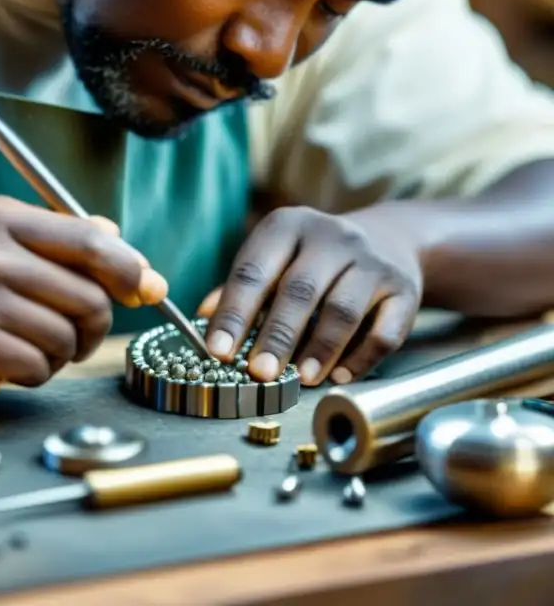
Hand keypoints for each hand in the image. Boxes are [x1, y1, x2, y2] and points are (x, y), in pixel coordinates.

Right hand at [0, 196, 167, 404]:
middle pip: (90, 295)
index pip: (90, 240)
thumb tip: (132, 255)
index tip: (145, 288)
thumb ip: (64, 240)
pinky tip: (9, 362)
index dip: (130, 269)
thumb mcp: (0, 244)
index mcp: (0, 219)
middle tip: (75, 332)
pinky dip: (37, 372)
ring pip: (69, 335)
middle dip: (95, 323)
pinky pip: (42, 366)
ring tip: (31, 345)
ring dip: (63, 352)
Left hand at [199, 206, 422, 385]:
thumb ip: (240, 288)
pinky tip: (341, 376)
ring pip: (343, 310)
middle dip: (276, 336)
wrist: (390, 239)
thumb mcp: (274, 258)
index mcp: (287, 226)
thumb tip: (202, 319)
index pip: (253, 271)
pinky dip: (362, 358)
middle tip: (259, 373)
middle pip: (299, 291)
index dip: (234, 313)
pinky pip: (385, 330)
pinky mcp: (404, 289)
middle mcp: (331, 237)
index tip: (218, 351)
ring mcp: (371, 261)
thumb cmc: (312, 259)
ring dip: (319, 350)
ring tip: (300, 380)